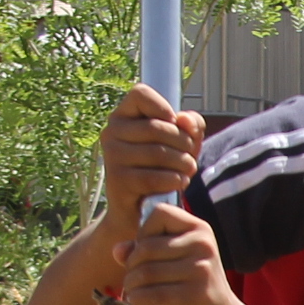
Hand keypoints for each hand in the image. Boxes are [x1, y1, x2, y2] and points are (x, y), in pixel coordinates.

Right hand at [98, 85, 202, 222]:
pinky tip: (179, 182)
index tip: (174, 124)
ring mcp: (112, 157)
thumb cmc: (162, 168)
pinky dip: (174, 180)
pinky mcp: (117, 181)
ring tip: (188, 170)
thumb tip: (184, 120)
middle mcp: (111, 133)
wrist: (138, 211)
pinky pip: (154, 176)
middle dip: (185, 144)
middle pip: (158, 127)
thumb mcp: (182, 143)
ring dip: (183, 163)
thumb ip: (190, 125)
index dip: (163, 106)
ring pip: (159, 153)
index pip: (140, 93)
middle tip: (191, 158)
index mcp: (123, 116)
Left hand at [116, 196, 238, 304]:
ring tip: (134, 292)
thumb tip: (117, 250)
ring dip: (131, 285)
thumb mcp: (176, 260)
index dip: (144, 231)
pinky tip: (138, 303)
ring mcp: (199, 270)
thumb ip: (145, 250)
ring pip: (145, 272)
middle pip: (146, 247)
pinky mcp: (193, 296)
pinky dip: (137, 300)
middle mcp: (203, 245)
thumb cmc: (194, 286)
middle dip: (131, 265)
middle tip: (133, 279)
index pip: (160, 213)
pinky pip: (151, 294)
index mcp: (200, 229)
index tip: (146, 250)